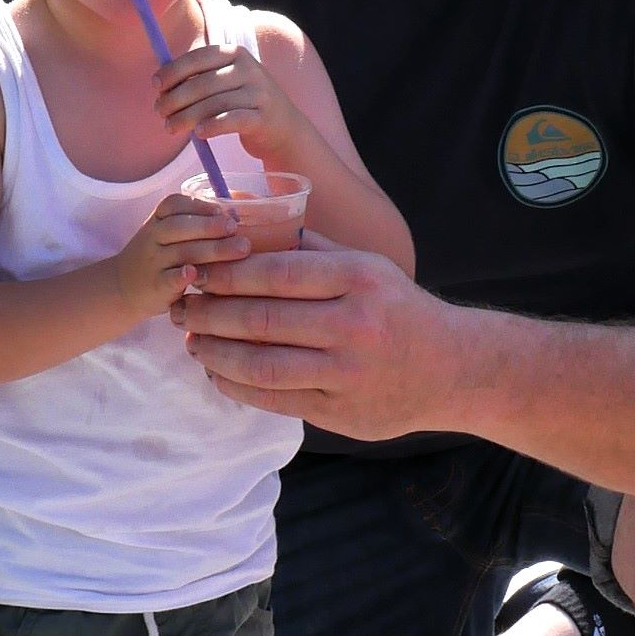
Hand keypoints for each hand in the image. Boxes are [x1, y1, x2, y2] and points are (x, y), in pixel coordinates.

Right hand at [113, 188, 250, 321]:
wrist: (122, 288)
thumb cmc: (157, 257)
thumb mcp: (166, 234)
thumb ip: (194, 222)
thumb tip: (237, 209)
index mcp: (157, 220)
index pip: (174, 204)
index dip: (200, 206)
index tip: (224, 210)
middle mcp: (153, 237)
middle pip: (180, 227)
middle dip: (210, 226)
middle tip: (235, 228)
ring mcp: (152, 262)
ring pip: (181, 252)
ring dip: (212, 249)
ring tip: (240, 249)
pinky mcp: (155, 287)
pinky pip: (167, 279)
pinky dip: (180, 275)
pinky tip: (195, 273)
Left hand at [153, 40, 304, 167]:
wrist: (284, 127)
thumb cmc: (244, 102)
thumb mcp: (227, 80)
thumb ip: (200, 76)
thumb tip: (160, 82)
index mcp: (236, 53)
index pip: (199, 57)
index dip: (174, 70)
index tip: (156, 85)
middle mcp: (249, 69)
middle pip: (203, 83)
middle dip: (175, 98)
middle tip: (159, 111)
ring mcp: (258, 93)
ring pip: (214, 104)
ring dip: (186, 117)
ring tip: (170, 127)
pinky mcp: (263, 118)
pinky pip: (231, 120)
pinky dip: (211, 126)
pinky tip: (198, 134)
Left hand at [172, 242, 461, 437]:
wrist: (453, 368)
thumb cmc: (399, 310)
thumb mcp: (368, 266)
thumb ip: (311, 248)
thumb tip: (250, 222)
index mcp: (357, 279)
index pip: (275, 274)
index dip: (226, 275)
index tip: (197, 273)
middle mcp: (353, 325)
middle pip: (261, 320)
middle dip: (209, 314)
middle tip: (181, 308)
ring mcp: (347, 374)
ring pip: (262, 364)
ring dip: (215, 353)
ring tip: (192, 342)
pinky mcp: (341, 413)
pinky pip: (275, 399)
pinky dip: (238, 386)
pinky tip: (218, 373)